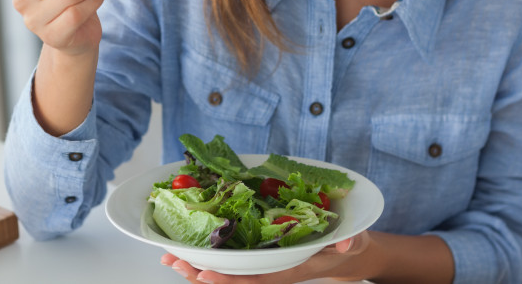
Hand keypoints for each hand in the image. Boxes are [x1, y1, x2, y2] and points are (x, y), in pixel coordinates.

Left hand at [161, 234, 372, 283]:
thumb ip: (348, 242)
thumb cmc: (346, 246)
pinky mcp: (258, 257)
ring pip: (226, 272)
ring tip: (169, 258)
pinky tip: (185, 250)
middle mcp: (271, 272)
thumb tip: (344, 243)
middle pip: (232, 279)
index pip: (255, 280)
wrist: (344, 254)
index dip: (230, 280)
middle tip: (173, 262)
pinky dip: (207, 255)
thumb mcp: (353, 241)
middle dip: (201, 273)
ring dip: (197, 266)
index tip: (204, 274)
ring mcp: (263, 266)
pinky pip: (230, 261)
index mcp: (289, 271)